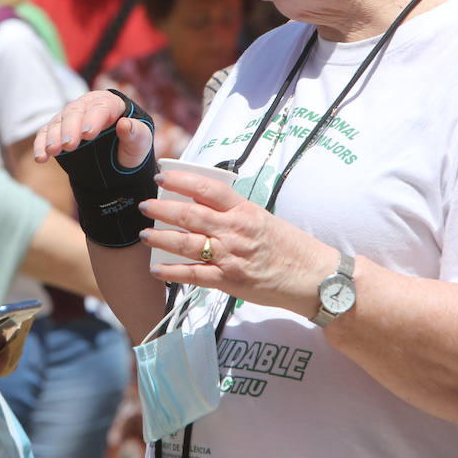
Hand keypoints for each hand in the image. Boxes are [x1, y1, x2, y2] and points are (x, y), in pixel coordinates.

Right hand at [34, 90, 150, 167]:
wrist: (117, 161)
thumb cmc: (131, 147)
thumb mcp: (139, 144)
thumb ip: (135, 134)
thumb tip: (125, 124)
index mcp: (110, 103)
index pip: (101, 107)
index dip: (94, 119)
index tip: (89, 134)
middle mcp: (87, 106)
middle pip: (75, 111)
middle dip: (70, 127)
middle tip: (69, 145)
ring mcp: (70, 118)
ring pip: (59, 121)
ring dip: (54, 136)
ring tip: (52, 151)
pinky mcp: (58, 131)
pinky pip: (46, 133)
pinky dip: (41, 144)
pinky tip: (40, 158)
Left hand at [137, 169, 336, 317]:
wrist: (313, 278)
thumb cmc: (290, 247)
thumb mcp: (264, 218)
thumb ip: (235, 212)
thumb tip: (204, 204)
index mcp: (245, 211)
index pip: (208, 189)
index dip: (181, 181)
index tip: (162, 177)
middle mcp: (235, 231)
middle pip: (190, 215)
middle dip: (162, 209)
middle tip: (144, 205)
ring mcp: (231, 256)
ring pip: (186, 244)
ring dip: (161, 238)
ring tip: (144, 234)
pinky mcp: (229, 281)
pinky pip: (194, 275)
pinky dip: (172, 272)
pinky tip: (157, 269)